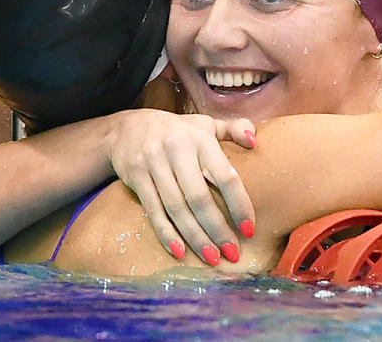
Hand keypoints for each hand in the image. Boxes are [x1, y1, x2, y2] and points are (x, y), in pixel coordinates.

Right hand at [108, 109, 256, 264]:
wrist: (127, 127)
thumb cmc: (179, 132)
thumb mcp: (207, 124)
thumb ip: (235, 129)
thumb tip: (254, 142)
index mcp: (201, 138)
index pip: (225, 175)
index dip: (238, 204)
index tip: (249, 230)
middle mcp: (177, 150)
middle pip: (199, 198)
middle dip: (217, 229)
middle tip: (232, 254)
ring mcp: (154, 164)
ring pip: (176, 208)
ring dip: (195, 237)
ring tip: (212, 258)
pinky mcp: (136, 177)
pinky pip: (153, 210)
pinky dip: (166, 233)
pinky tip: (179, 252)